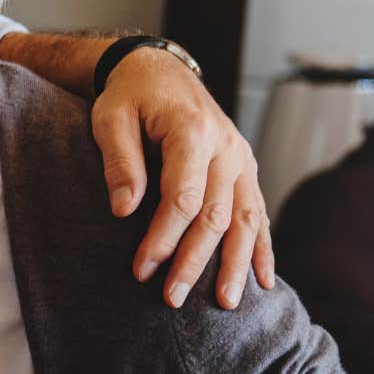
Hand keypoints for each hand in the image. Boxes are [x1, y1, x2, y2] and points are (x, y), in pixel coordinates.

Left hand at [93, 47, 272, 308]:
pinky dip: (261, 247)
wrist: (158, 70)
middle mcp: (226, 147)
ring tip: (225, 303)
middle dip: (194, 261)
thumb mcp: (110, 120)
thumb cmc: (128, 97)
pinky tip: (263, 280)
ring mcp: (241, 159)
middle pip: (215, 215)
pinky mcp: (244, 169)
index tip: (142, 270)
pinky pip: (257, 212)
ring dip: (235, 264)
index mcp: (192, 132)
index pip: (182, 197)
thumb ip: (119, 163)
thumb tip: (123, 211)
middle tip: (172, 299)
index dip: (163, 238)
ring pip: (244, 219)